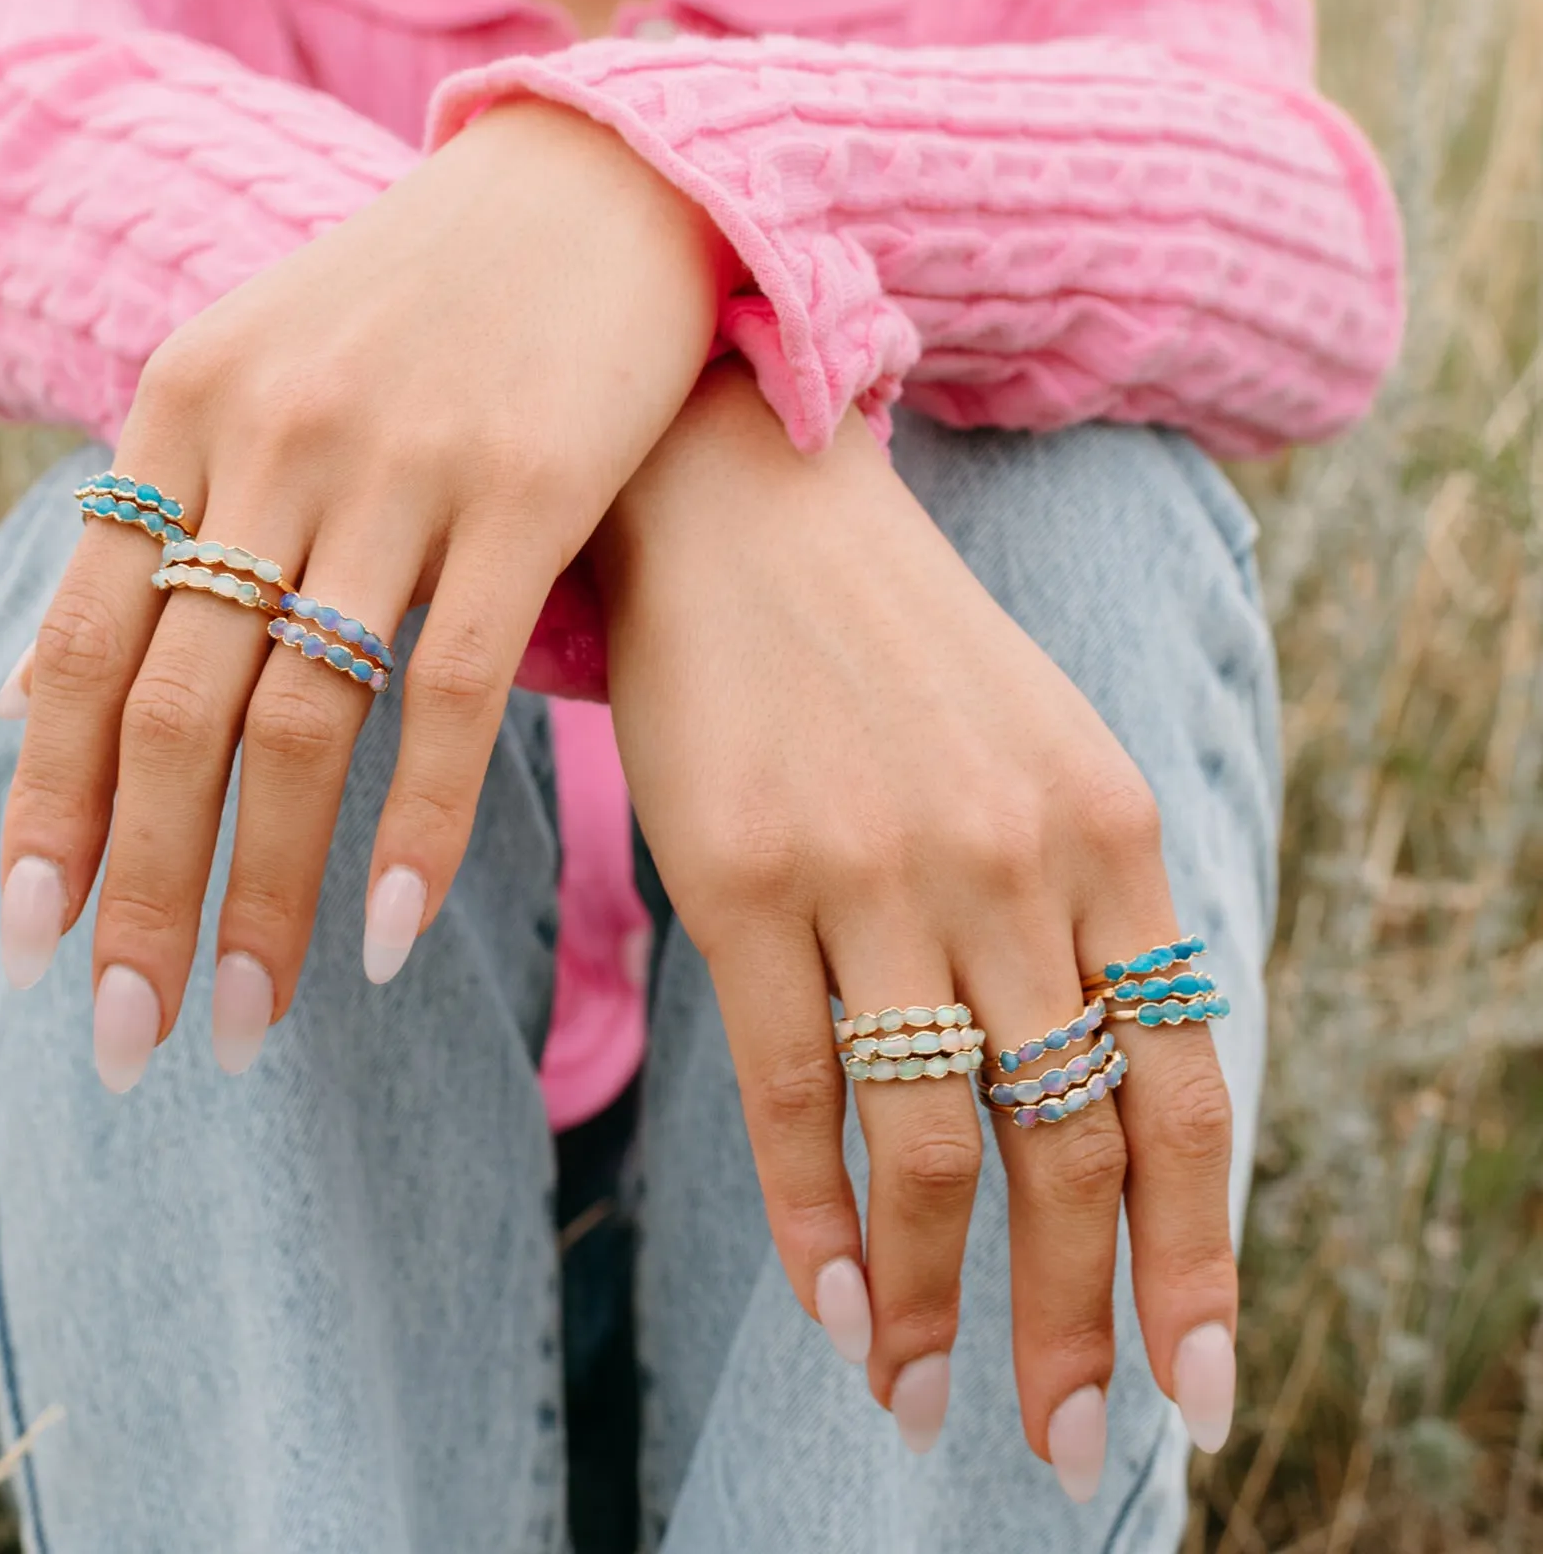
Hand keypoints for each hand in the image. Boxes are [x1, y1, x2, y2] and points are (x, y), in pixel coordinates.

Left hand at [0, 100, 735, 1084]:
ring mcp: (402, 463)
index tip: (38, 947)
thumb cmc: (425, 302)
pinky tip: (384, 929)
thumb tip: (60, 681)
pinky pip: (457, 691)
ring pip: (304, 719)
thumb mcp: (263, 369)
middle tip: (130, 1038)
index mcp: (186, 406)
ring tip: (245, 1018)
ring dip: (262, 889)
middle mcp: (274, 436)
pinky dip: (419, 823)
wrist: (593, 183)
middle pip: (179, 712)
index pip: (87, 649)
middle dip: (144, 893)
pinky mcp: (529, 489)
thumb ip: (171, 513)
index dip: (55, 809)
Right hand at [592, 362, 1236, 1487]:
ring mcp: (874, 870)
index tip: (1195, 1379)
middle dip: (1077, 1316)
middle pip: (1065, 1143)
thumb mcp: (1034, 752)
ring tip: (918, 1398)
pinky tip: (830, 1302)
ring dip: (932, 1298)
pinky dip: (814, 1221)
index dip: (1195, 1253)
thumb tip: (1090, 1091)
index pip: (1182, 1086)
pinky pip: (793, 1093)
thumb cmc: (888, 643)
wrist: (743, 502)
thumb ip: (1079, 909)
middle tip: (1071, 1436)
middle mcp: (1010, 862)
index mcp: (1106, 829)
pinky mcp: (742, 877)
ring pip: (928, 1142)